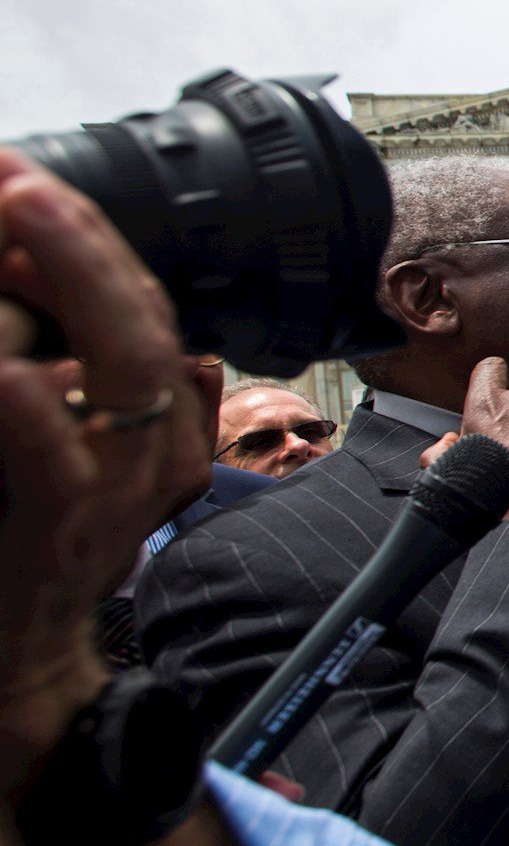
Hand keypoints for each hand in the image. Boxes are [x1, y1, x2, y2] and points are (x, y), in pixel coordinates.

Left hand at [0, 153, 212, 790]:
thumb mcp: (62, 447)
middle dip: (84, 236)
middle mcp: (155, 449)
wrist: (15, 673)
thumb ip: (65, 375)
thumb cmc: (23, 552)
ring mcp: (117, 491)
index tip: (23, 172)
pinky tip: (8, 371)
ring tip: (15, 215)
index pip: (138, 304)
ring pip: (128, 371)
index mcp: (157, 422)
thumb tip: (56, 288)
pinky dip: (33, 410)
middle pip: (145, 321)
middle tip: (22, 176)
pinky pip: (61, 462)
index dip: (86, 235)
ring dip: (73, 282)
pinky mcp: (63, 534)